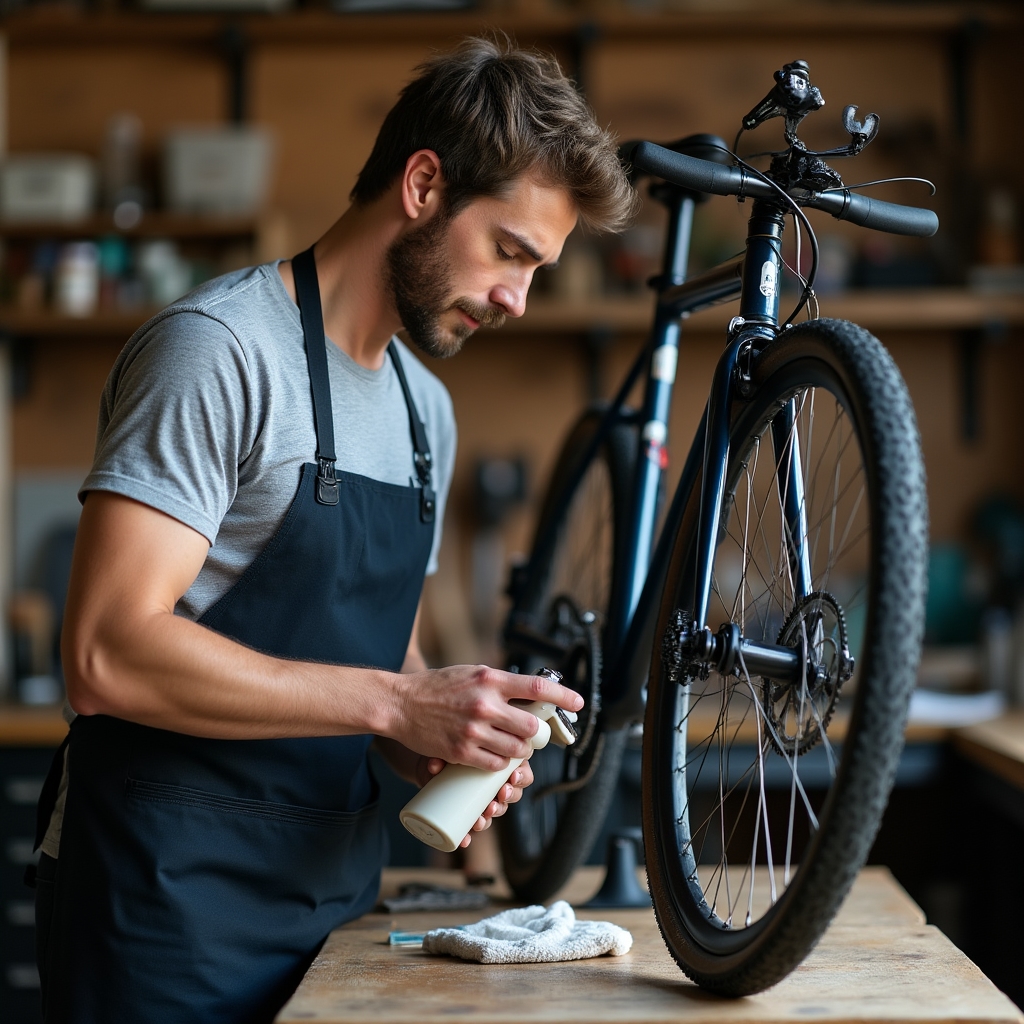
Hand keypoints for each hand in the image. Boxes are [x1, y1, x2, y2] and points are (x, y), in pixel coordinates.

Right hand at [387, 665, 583, 771]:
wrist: (400, 703)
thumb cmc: (436, 686)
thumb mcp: (471, 673)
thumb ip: (498, 682)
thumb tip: (528, 692)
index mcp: (490, 680)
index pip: (537, 688)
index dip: (563, 697)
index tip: (579, 704)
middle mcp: (485, 704)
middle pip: (531, 728)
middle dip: (537, 735)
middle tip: (533, 736)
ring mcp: (474, 729)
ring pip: (517, 751)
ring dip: (521, 753)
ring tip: (513, 748)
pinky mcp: (461, 751)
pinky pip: (495, 765)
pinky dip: (501, 766)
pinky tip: (497, 760)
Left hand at [415, 755, 535, 847]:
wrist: (430, 771)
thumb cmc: (448, 756)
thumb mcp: (448, 753)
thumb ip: (442, 757)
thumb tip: (434, 765)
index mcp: (500, 765)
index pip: (521, 771)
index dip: (522, 776)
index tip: (513, 776)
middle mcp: (496, 784)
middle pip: (513, 793)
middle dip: (510, 796)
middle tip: (502, 794)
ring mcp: (484, 800)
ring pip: (496, 811)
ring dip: (492, 815)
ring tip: (484, 816)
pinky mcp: (469, 814)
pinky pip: (473, 827)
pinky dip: (469, 835)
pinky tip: (465, 839)